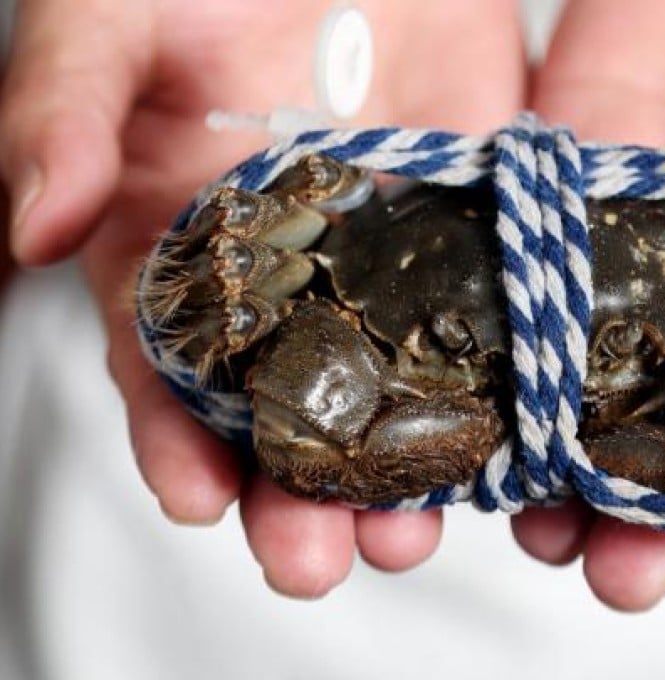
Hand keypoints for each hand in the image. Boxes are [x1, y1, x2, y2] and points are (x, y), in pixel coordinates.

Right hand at [0, 0, 525, 596]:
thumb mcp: (116, 19)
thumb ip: (62, 109)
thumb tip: (24, 222)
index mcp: (178, 244)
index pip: (166, 369)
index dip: (173, 439)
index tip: (195, 497)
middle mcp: (281, 277)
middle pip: (283, 412)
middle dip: (294, 494)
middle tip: (313, 557)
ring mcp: (381, 265)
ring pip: (389, 391)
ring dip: (397, 470)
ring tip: (411, 528)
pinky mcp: (465, 236)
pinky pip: (481, 324)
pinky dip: (492, 389)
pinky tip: (503, 441)